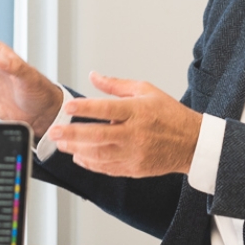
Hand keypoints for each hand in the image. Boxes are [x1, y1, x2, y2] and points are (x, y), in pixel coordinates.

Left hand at [45, 73, 203, 177]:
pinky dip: (90, 163)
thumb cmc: (169, 114)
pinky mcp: (134, 168)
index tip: (68, 107)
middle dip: (72, 134)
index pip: (108, 109)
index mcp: (138, 111)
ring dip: (77, 150)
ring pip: (100, 154)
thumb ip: (116, 85)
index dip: (86, 108)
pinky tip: (78, 157)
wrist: (191, 143)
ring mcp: (134, 154)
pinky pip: (107, 168)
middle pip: (98, 135)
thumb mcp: (146, 91)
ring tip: (60, 144)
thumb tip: (93, 76)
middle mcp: (135, 134)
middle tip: (53, 132)